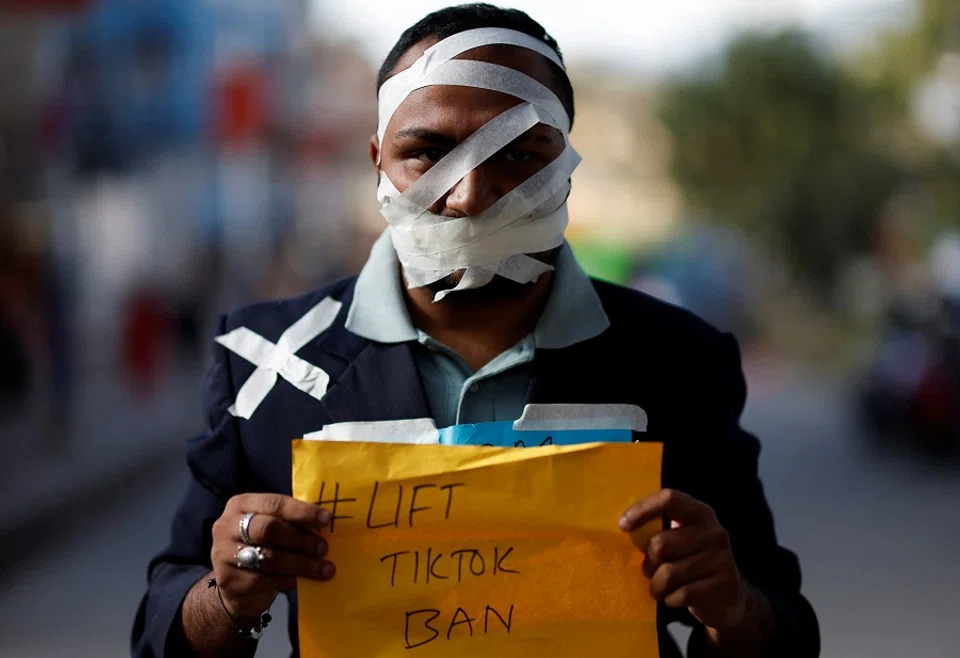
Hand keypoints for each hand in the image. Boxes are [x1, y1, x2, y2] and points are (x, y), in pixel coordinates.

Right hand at [211, 493, 333, 618]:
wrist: (236, 586)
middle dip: (300, 539)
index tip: (326, 519)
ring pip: (269, 558)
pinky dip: (289, 580)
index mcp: (241, 504)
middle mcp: (227, 526)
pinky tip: (303, 582)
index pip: (274, 503)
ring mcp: (224, 554)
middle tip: (323, 548)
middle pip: (269, 529)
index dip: (301, 512)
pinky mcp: (228, 580)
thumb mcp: (272, 527)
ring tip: (324, 568)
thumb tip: (323, 523)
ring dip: (301, 564)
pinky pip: (265, 580)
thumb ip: (291, 522)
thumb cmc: (261, 546)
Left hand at [619, 489, 746, 631]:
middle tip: (649, 570)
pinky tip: (675, 598)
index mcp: (700, 513)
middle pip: (660, 544)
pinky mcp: (724, 585)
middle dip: (648, 562)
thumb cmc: (691, 562)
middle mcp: (714, 532)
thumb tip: (624, 529)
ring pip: (668, 573)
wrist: (728, 597)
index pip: (669, 499)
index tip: (623, 526)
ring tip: (659, 588)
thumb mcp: (680, 539)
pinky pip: (682, 594)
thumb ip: (658, 531)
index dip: (642, 509)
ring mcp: (722, 558)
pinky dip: (671, 599)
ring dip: (656, 586)